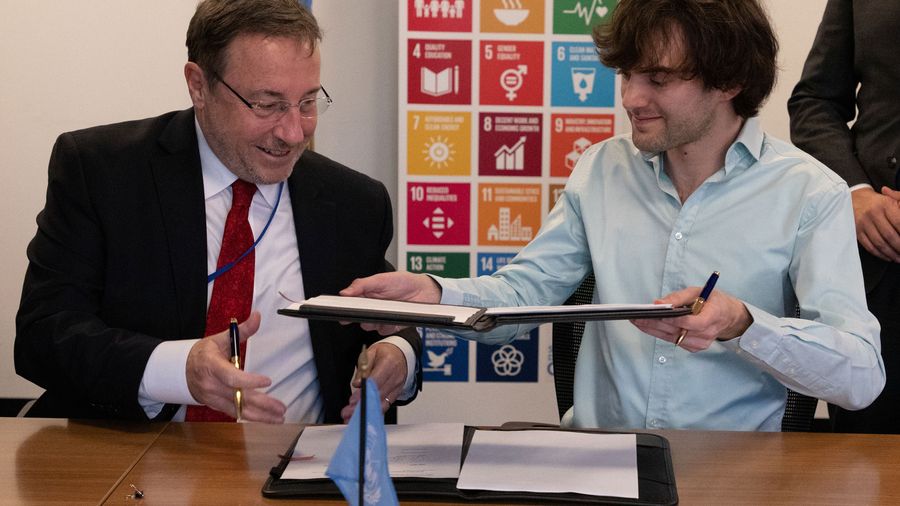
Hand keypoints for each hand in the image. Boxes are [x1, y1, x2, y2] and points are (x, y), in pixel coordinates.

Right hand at [185, 311, 286, 422]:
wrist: (181, 370)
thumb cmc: (204, 353)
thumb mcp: (220, 339)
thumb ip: (242, 330)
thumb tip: (258, 316)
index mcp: (212, 366)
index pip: (231, 377)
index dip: (249, 381)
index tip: (267, 381)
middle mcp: (212, 385)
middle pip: (239, 397)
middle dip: (262, 404)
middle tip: (281, 408)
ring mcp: (212, 398)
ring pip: (239, 410)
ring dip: (261, 415)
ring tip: (279, 417)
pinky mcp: (215, 406)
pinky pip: (235, 414)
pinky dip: (252, 417)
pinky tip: (266, 418)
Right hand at [340, 272, 441, 334]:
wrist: (425, 290)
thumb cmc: (404, 282)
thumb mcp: (382, 279)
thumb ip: (362, 285)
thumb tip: (344, 293)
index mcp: (366, 295)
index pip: (350, 304)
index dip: (344, 309)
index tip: (341, 310)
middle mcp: (371, 308)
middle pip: (358, 318)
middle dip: (361, 315)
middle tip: (369, 309)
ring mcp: (380, 318)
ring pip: (369, 326)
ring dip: (374, 321)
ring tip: (386, 310)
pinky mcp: (391, 327)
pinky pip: (383, 331)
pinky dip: (387, 325)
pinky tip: (394, 317)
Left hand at [340, 342, 407, 422]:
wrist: (400, 354)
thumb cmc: (385, 353)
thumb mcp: (370, 353)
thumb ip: (363, 368)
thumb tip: (357, 384)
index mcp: (389, 363)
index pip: (376, 381)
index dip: (364, 392)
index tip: (353, 401)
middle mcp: (395, 377)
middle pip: (378, 395)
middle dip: (362, 405)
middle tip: (347, 412)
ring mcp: (397, 387)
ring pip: (382, 404)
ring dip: (366, 412)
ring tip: (351, 418)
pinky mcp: (396, 394)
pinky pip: (385, 406)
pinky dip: (374, 412)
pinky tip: (363, 417)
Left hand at [630, 287, 752, 351]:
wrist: (729, 317)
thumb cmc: (713, 300)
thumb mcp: (698, 291)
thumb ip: (678, 298)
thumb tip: (657, 303)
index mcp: (713, 316)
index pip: (692, 323)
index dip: (673, 320)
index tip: (655, 314)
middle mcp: (707, 333)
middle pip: (677, 331)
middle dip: (654, 324)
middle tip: (635, 317)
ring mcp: (702, 343)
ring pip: (672, 338)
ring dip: (653, 330)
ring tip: (636, 321)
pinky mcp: (695, 348)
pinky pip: (674, 341)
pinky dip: (661, 334)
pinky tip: (648, 327)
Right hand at [851, 186, 899, 261]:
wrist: (855, 199)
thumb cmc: (878, 202)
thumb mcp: (892, 199)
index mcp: (885, 204)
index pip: (899, 222)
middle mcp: (873, 214)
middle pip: (889, 235)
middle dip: (899, 247)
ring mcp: (863, 223)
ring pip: (879, 243)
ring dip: (891, 253)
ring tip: (899, 258)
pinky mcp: (857, 231)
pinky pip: (869, 246)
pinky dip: (879, 254)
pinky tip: (888, 257)